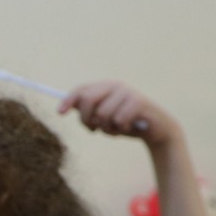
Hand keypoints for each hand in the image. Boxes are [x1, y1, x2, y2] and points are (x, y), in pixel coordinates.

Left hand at [58, 80, 180, 150]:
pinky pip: (118, 120)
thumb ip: (89, 111)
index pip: (81, 90)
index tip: (60, 113)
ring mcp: (127, 92)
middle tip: (94, 130)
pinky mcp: (138, 101)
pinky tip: (128, 127)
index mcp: (105, 87)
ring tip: (116, 129)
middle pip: (87, 100)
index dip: (68, 100)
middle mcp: (115, 85)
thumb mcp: (104, 118)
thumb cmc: (127, 124)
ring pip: (102, 114)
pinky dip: (120, 129)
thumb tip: (68, 106)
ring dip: (106, 129)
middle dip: (86, 119)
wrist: (155, 130)